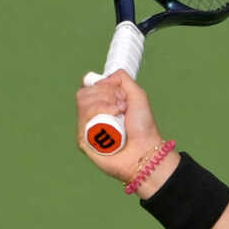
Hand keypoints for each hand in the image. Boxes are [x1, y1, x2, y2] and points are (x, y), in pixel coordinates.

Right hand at [73, 70, 169, 191]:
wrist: (145, 150)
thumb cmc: (143, 127)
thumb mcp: (138, 95)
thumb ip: (122, 78)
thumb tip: (102, 79)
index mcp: (101, 105)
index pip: (89, 87)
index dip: (102, 86)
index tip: (120, 94)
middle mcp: (92, 116)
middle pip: (83, 93)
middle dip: (105, 94)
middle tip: (122, 106)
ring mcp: (87, 128)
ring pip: (82, 103)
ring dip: (104, 104)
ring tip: (119, 114)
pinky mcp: (84, 141)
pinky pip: (83, 119)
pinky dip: (99, 114)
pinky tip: (112, 124)